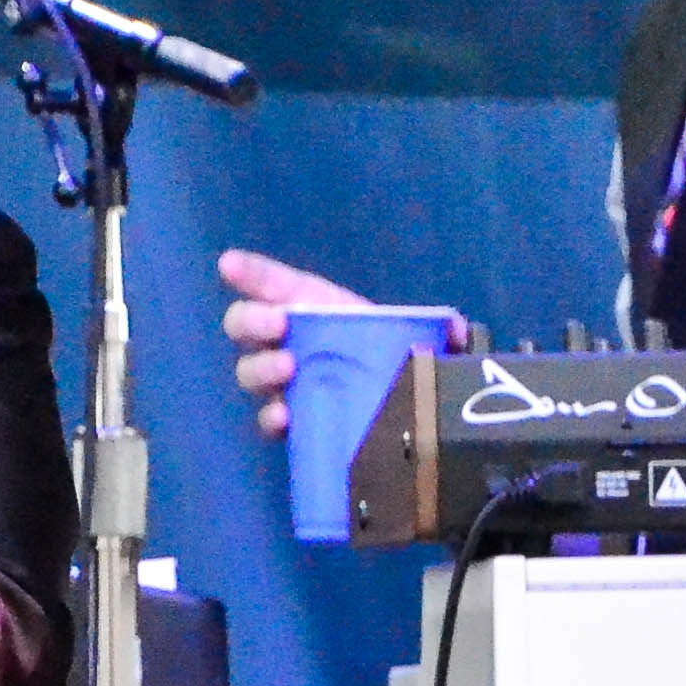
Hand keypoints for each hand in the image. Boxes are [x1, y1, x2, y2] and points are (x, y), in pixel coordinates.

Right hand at [218, 248, 474, 439]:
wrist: (394, 398)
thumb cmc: (392, 349)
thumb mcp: (415, 330)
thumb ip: (436, 325)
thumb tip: (455, 328)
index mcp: (308, 305)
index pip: (269, 282)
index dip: (248, 273)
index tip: (230, 265)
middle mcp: (286, 338)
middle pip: (244, 324)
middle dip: (252, 321)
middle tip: (279, 324)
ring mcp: (283, 381)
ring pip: (250, 371)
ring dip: (261, 369)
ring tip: (287, 369)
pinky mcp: (292, 419)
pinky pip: (268, 419)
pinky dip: (272, 417)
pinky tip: (285, 416)